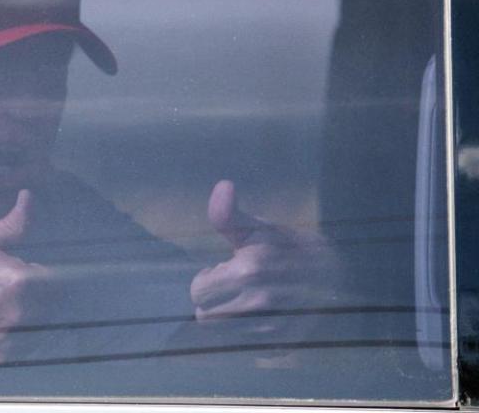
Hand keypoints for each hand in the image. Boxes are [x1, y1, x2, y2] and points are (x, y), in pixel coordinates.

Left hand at [190, 180, 338, 337]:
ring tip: (245, 302)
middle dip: (214, 301)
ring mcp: (272, 328)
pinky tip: (261, 318)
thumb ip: (228, 214)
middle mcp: (259, 303)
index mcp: (248, 271)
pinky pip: (246, 348)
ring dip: (228, 320)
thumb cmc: (287, 246)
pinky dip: (248, 337)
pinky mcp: (283, 346)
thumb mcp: (258, 228)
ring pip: (222, 335)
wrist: (335, 273)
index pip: (198, 291)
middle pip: (206, 317)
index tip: (222, 271)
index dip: (207, 280)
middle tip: (233, 288)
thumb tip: (223, 185)